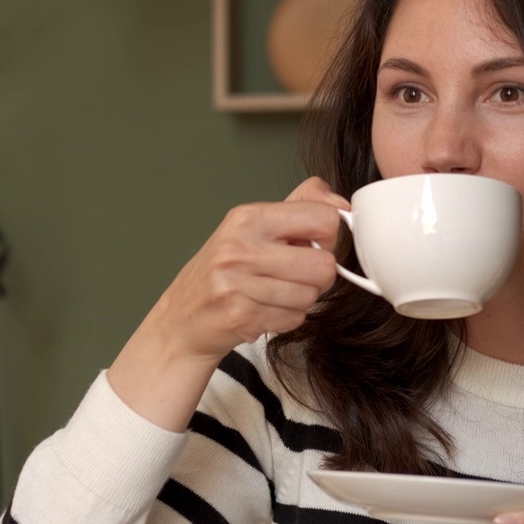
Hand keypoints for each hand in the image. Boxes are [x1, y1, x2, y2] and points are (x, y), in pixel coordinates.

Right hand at [108, 177, 347, 429]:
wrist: (181, 321)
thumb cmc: (222, 274)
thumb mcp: (253, 228)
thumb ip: (299, 208)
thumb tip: (342, 203)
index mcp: (249, 217)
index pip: (323, 218)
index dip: (328, 237)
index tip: (313, 245)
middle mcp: (241, 246)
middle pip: (324, 264)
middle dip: (317, 277)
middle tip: (294, 278)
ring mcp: (238, 282)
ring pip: (311, 295)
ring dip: (300, 301)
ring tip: (272, 296)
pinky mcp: (241, 315)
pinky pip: (295, 319)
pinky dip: (286, 319)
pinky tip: (264, 312)